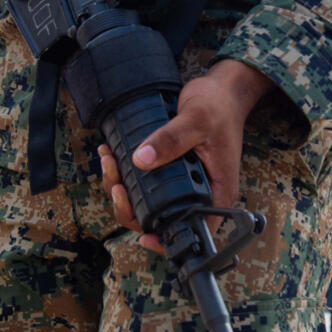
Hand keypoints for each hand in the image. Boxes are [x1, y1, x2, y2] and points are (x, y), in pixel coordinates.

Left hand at [100, 59, 272, 253]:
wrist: (222, 92)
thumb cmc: (219, 107)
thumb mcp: (196, 120)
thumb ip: (171, 139)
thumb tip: (142, 159)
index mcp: (216, 191)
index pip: (194, 229)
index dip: (167, 240)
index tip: (144, 236)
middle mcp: (201, 193)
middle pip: (162, 219)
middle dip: (131, 207)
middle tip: (117, 182)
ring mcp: (186, 183)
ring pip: (148, 202)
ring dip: (122, 188)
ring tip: (109, 161)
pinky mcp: (173, 171)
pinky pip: (145, 183)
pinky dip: (125, 173)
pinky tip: (112, 154)